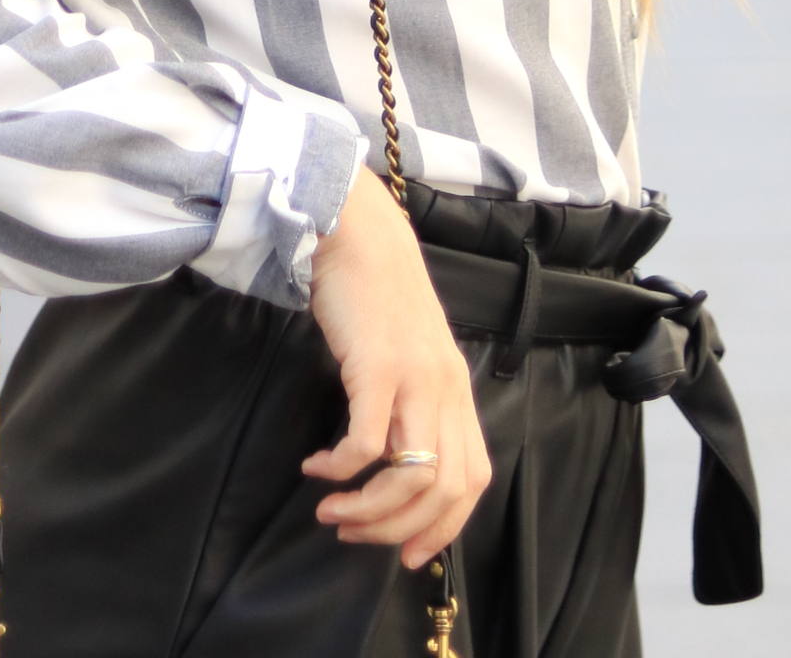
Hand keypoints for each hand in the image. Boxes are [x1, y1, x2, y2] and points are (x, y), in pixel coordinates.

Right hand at [301, 167, 489, 571]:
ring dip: (368, 510)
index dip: (445, 527)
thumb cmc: (378, 295)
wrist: (360, 233)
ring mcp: (414, 377)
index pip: (474, 479)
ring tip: (330, 511)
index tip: (408, 556)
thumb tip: (393, 463)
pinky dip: (341, 469)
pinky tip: (316, 467)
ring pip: (411, 476)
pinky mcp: (376, 366)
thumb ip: (415, 401)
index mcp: (457, 390)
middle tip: (355, 535)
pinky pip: (364, 442)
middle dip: (399, 530)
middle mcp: (445, 389)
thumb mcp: (411, 354)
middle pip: (445, 489)